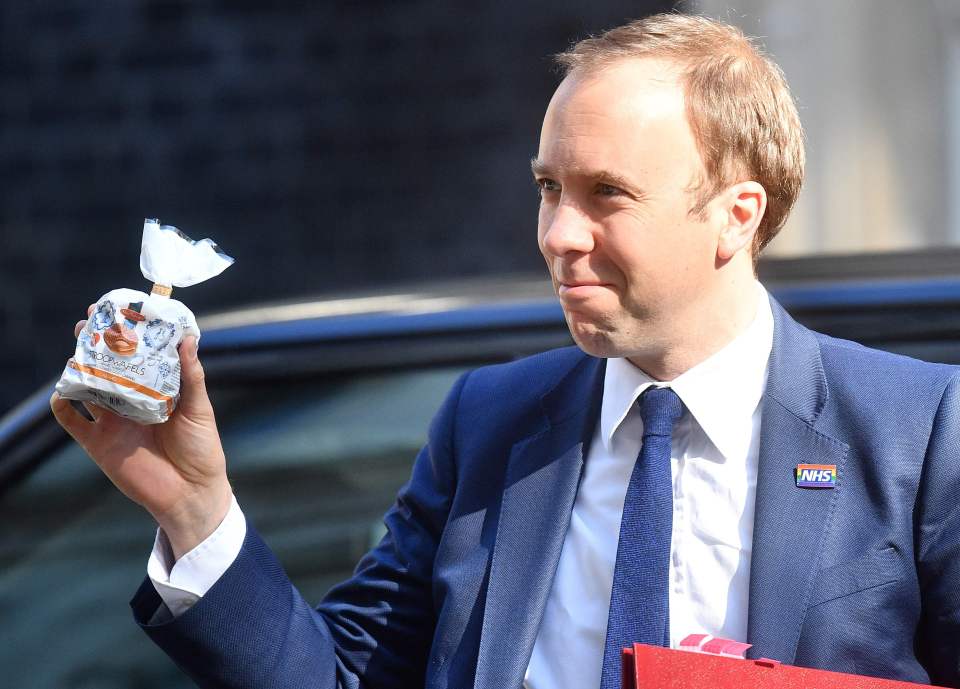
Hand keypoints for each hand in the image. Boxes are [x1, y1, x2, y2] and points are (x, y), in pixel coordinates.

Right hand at [51, 305, 231, 559]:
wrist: (191, 494)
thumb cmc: (202, 449)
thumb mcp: (200, 408)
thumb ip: (192, 376)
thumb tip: (189, 338)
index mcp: (156, 389)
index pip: (137, 355)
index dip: (128, 334)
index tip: (121, 310)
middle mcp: (131, 401)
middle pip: (107, 366)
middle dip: (96, 343)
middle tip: (89, 322)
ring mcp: (112, 420)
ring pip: (87, 387)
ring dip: (78, 367)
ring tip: (76, 349)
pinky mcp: (98, 443)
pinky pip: (73, 420)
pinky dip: (63, 404)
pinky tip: (63, 390)